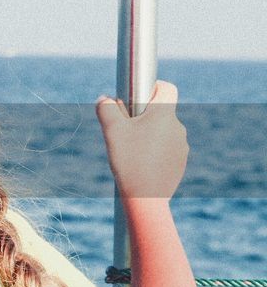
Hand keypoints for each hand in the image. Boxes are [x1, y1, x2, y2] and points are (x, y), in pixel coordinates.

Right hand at [96, 80, 188, 199]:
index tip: (136, 99)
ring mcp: (181, 146)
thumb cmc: (129, 160)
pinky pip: (166, 148)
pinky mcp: (180, 161)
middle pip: (160, 112)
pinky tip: (140, 164)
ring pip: (162, 131)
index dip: (152, 89)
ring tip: (131, 151)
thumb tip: (105, 99)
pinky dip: (154, 151)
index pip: (167, 88)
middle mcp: (177, 127)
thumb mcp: (111, 131)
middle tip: (124, 131)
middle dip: (142, 117)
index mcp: (164, 115)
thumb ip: (107, 109)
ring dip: (148, 135)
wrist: (146, 197)